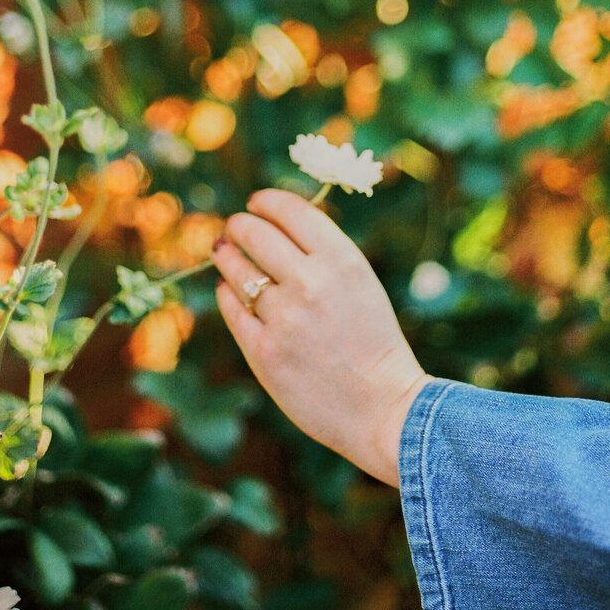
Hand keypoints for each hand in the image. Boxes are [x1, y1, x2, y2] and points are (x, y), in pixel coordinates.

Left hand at [210, 189, 430, 486]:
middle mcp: (309, 283)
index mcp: (341, 260)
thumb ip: (323, 254)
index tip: (257, 202)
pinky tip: (228, 288)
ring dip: (227, 254)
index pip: (291, 211)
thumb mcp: (361, 283)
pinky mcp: (263, 352)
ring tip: (223, 250)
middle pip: (256, 234)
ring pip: (237, 269)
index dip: (267, 201)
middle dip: (241, 224)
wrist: (385, 408)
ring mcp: (283, 318)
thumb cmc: (375, 343)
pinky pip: (232, 309)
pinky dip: (227, 293)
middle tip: (235, 226)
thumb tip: (276, 224)